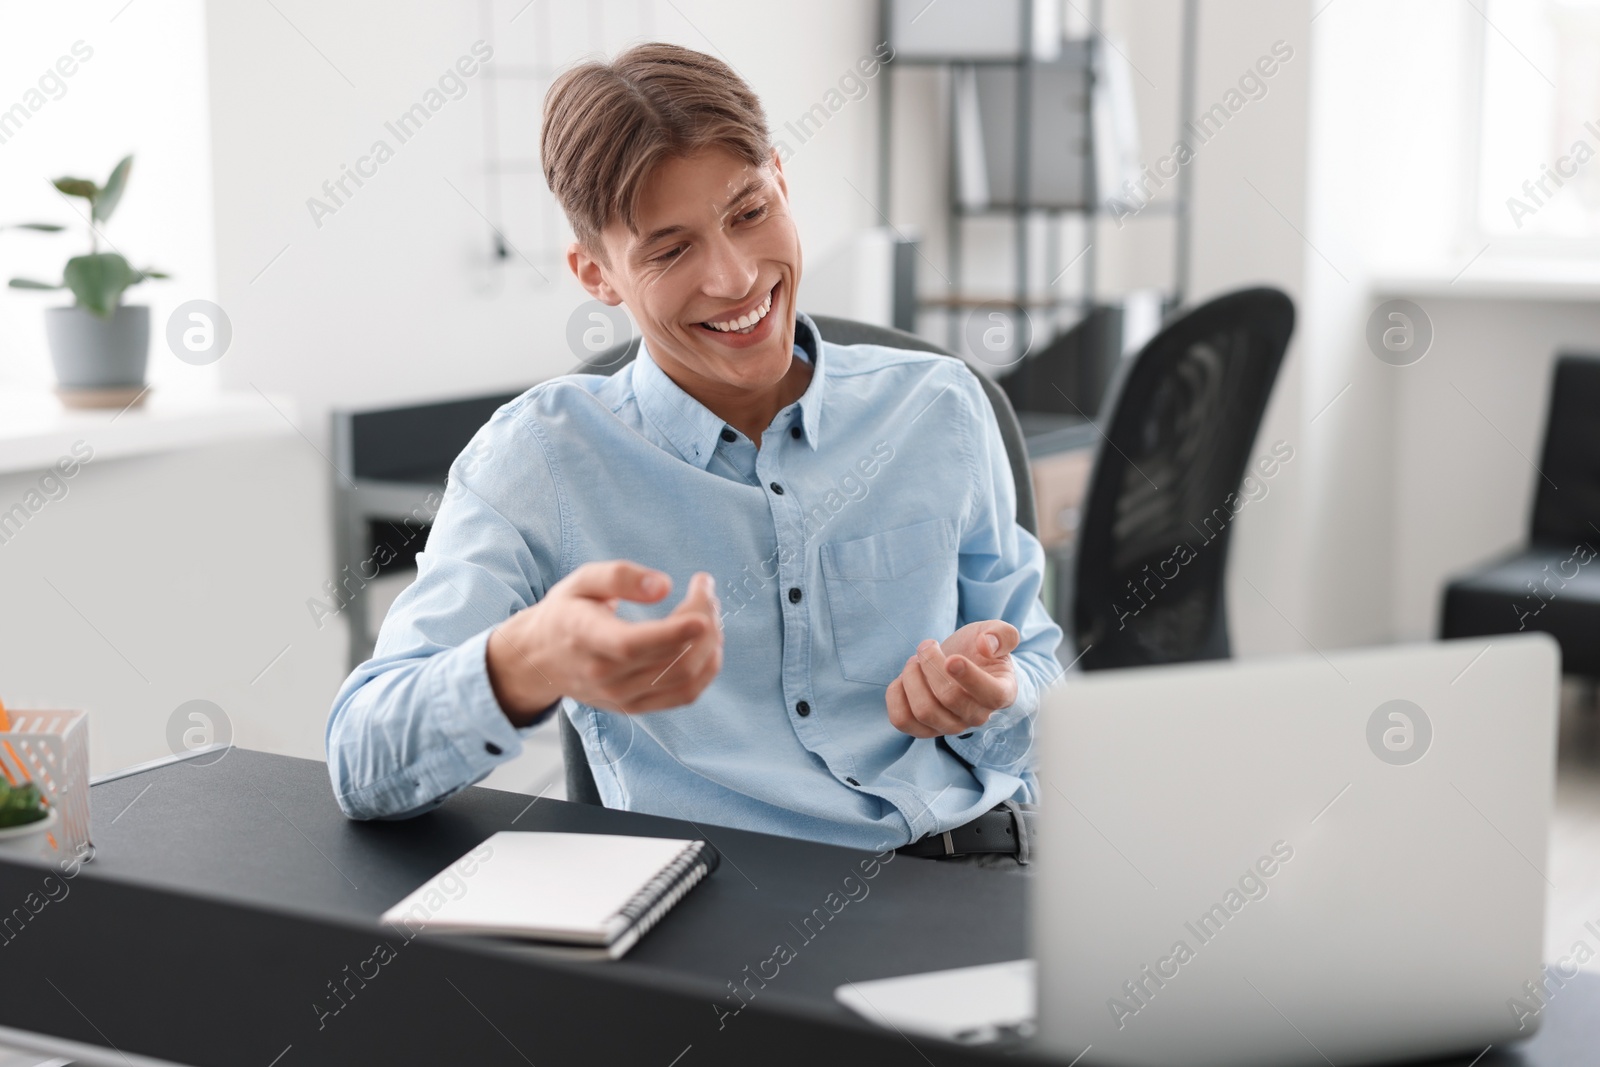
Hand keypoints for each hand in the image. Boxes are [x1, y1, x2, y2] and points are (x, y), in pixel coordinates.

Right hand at [486, 561, 723, 724]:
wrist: (540, 660)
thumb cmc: (566, 612)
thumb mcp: (581, 581)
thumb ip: (619, 576)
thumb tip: (664, 585)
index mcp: (585, 638)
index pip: (632, 644)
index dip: (673, 632)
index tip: (703, 613)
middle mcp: (604, 676)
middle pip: (671, 660)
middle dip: (704, 623)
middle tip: (706, 590)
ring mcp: (621, 697)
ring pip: (684, 679)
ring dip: (710, 645)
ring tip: (710, 613)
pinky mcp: (636, 707)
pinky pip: (685, 695)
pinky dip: (706, 669)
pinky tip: (708, 643)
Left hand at [885, 620, 1018, 738]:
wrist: (958, 663)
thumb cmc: (979, 649)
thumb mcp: (996, 632)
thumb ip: (1002, 634)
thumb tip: (986, 645)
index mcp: (1001, 693)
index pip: (991, 695)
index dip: (969, 677)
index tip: (952, 658)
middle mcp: (978, 716)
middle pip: (949, 697)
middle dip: (931, 664)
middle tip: (926, 646)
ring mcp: (950, 727)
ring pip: (923, 711)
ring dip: (912, 678)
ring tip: (915, 661)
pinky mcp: (924, 729)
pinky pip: (902, 719)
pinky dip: (896, 694)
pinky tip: (905, 678)